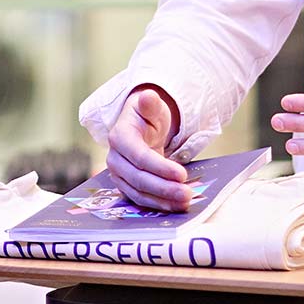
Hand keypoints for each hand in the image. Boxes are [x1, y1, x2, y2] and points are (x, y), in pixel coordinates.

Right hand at [104, 84, 190, 210]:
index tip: (181, 174)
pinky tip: (175, 206)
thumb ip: (150, 104)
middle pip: (138, 178)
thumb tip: (148, 96)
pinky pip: (140, 199)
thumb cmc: (148, 116)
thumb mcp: (152, 106)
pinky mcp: (126, 186)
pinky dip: (158, 205)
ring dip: (162, 201)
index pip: (139, 156)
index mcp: (120, 136)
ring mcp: (119, 174)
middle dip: (164, 188)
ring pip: (138, 193)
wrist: (140, 127)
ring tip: (185, 203)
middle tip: (187, 194)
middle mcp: (115, 158)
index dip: (159, 167)